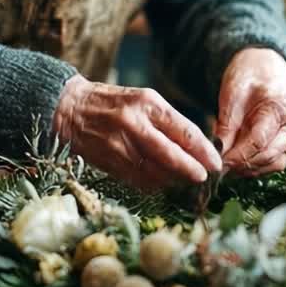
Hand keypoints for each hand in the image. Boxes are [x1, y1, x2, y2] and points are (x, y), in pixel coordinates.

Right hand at [54, 76, 220, 189]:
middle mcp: (134, 123)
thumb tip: (196, 148)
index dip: (203, 151)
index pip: (184, 131)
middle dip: (192, 171)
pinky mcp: (109, 161)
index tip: (216, 163)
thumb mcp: (143, 99)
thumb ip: (168, 122)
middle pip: (171, 154)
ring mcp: (119, 144)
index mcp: (148, 104)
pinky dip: (154, 186)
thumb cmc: (113, 103)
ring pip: (155, 172)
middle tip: (205, 180)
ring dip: (174, 182)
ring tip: (187, 185)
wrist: (69, 108)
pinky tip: (164, 187)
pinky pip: (138, 180)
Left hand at [213, 48, 285, 176]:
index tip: (217, 162)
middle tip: (218, 166)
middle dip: (242, 164)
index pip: (259, 141)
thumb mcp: (232, 94)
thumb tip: (218, 154)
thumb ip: (227, 124)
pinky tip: (239, 158)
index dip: (237, 155)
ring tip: (227, 161)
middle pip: (268, 156)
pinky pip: (274, 163)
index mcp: (284, 107)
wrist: (266, 71)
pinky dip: (255, 165)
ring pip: (273, 164)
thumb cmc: (250, 77)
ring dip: (249, 168)